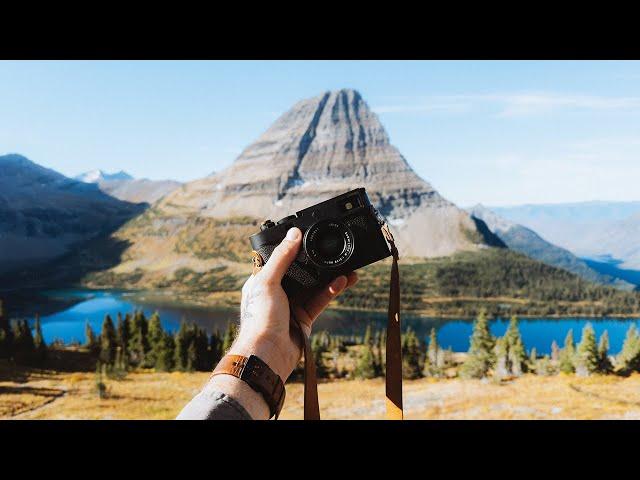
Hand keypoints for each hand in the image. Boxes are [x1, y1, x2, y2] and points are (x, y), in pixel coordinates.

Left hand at [231, 227, 357, 381]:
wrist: (268, 354)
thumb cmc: (260, 318)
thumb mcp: (268, 281)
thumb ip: (281, 257)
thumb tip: (294, 233)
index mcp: (262, 281)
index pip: (279, 259)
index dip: (294, 248)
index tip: (310, 237)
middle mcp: (276, 292)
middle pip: (300, 272)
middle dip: (317, 263)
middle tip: (333, 251)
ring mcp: (291, 305)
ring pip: (314, 286)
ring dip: (330, 277)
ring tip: (348, 267)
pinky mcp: (304, 318)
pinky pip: (320, 300)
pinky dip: (331, 291)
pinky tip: (343, 281)